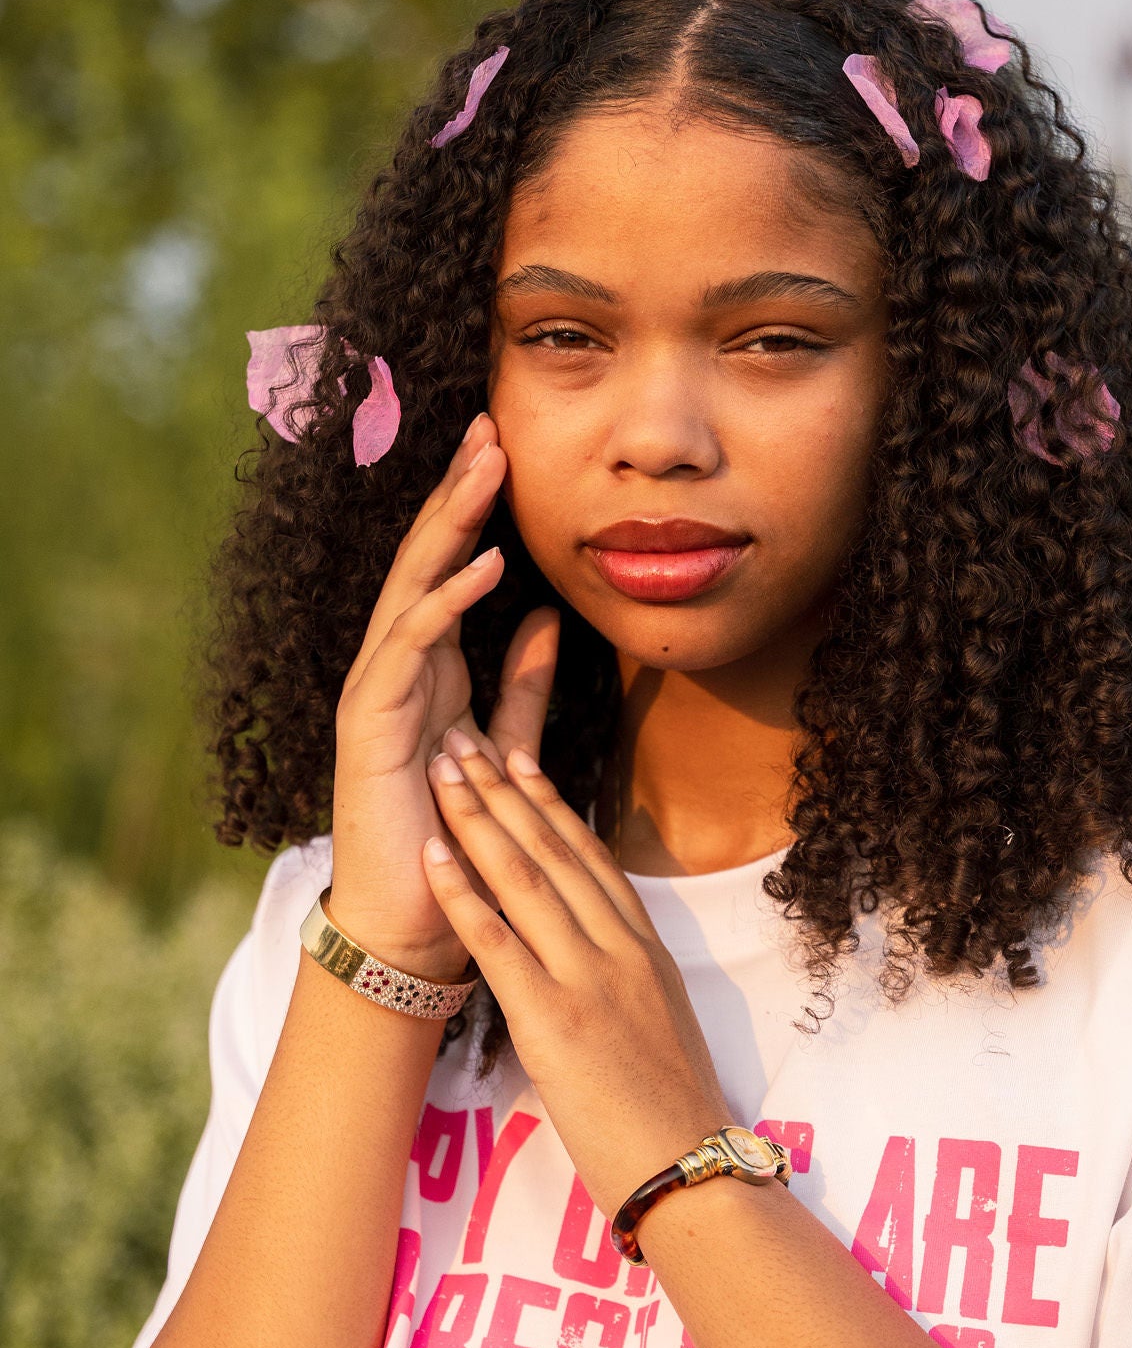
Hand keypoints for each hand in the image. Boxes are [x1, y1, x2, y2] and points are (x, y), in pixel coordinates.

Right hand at [328, 413, 559, 981]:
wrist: (417, 922)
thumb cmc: (457, 840)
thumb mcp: (505, 747)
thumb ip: (522, 685)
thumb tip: (545, 616)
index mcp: (428, 666)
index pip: (449, 567)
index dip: (473, 509)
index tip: (505, 447)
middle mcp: (396, 666)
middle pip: (426, 560)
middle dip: (457, 492)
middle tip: (488, 425)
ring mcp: (377, 689)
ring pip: (411, 586)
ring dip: (450, 525)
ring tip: (485, 467)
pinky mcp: (370, 721)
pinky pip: (409, 646)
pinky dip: (445, 601)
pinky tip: (483, 562)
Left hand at [420, 732, 733, 1214]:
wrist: (691, 1167)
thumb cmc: (671, 1108)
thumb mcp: (661, 1020)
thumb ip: (626, 973)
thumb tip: (592, 947)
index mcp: (645, 948)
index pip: (591, 856)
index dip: (550, 802)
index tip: (519, 756)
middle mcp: (618, 949)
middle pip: (553, 851)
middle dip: (502, 790)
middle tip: (463, 739)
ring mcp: (588, 979)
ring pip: (525, 879)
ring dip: (477, 819)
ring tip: (442, 772)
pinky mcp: (555, 1020)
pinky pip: (500, 943)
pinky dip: (463, 894)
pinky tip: (433, 857)